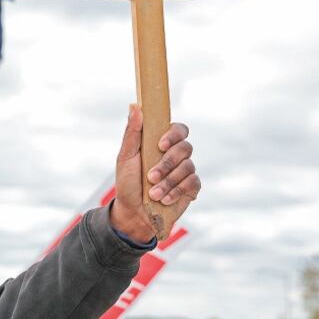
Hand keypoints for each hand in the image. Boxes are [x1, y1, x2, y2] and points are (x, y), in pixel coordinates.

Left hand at [110, 104, 199, 240]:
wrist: (132, 212)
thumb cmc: (128, 182)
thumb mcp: (125, 158)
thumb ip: (132, 133)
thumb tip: (134, 106)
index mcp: (162, 143)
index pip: (179, 129)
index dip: (173, 134)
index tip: (160, 145)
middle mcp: (177, 155)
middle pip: (185, 148)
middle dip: (167, 164)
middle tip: (150, 177)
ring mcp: (186, 171)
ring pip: (188, 167)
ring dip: (168, 182)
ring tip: (152, 193)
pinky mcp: (191, 188)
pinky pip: (193, 183)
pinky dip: (176, 191)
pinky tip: (164, 199)